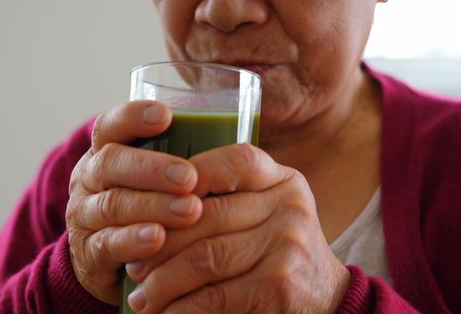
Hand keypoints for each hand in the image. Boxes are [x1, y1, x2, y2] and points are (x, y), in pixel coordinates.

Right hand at [65, 101, 203, 304]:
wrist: (112, 262)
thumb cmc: (148, 205)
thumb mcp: (155, 178)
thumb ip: (182, 155)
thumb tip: (238, 126)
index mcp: (104, 152)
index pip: (109, 126)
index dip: (132, 117)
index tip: (165, 115)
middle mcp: (88, 179)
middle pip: (110, 163)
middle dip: (151, 168)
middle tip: (190, 177)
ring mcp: (84, 216)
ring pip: (113, 204)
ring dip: (153, 206)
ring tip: (190, 210)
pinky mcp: (88, 253)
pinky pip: (108, 244)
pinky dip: (134, 241)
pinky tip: (158, 239)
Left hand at [125, 144, 350, 312]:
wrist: (326, 300)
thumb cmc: (278, 252)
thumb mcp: (265, 213)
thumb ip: (227, 198)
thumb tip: (152, 201)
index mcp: (282, 180)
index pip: (231, 162)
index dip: (185, 178)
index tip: (149, 204)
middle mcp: (289, 205)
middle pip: (206, 215)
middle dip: (159, 243)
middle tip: (134, 265)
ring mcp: (288, 244)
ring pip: (204, 257)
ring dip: (163, 281)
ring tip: (142, 295)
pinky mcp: (280, 285)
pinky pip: (215, 295)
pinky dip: (182, 309)